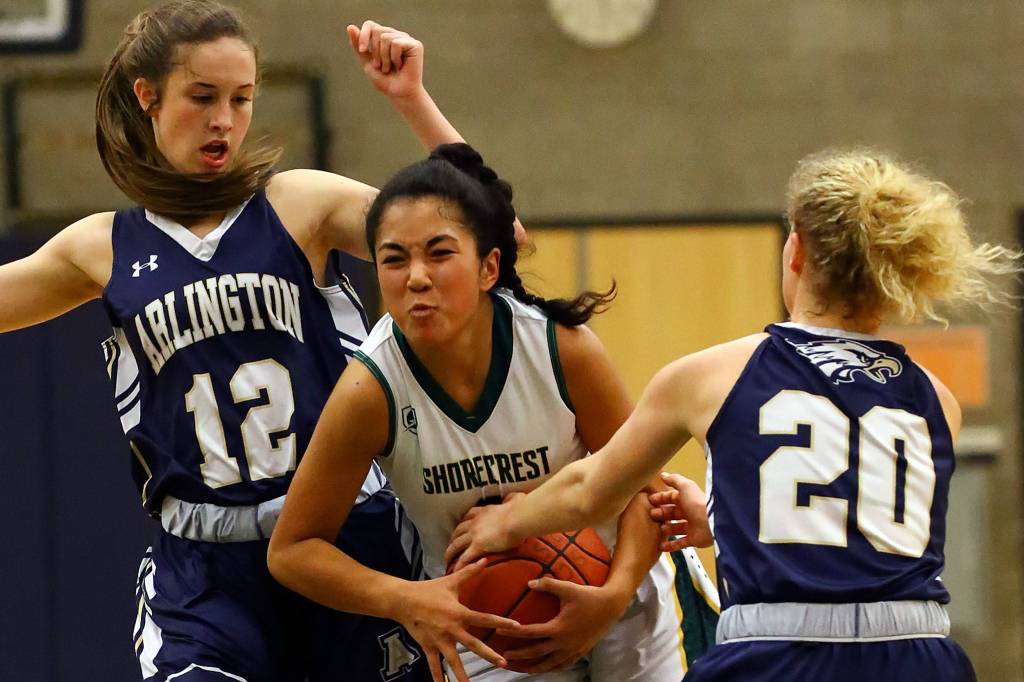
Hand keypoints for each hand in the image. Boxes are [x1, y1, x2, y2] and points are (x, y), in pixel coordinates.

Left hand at [346, 20, 424, 99]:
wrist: (398, 94)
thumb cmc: (385, 80)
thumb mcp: (367, 62)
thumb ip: (358, 46)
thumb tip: (350, 26)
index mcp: (385, 37)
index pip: (370, 25)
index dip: (363, 36)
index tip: (362, 50)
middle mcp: (397, 35)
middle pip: (377, 30)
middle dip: (375, 51)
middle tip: (380, 65)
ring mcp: (407, 39)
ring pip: (386, 37)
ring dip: (384, 57)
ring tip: (389, 67)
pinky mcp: (415, 45)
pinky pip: (396, 43)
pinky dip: (394, 57)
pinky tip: (400, 66)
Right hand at [399, 558, 519, 681]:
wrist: (403, 600)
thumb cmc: (429, 590)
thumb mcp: (450, 581)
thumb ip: (469, 571)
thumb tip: (485, 559)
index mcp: (458, 613)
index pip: (484, 618)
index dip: (501, 621)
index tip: (516, 626)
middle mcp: (451, 628)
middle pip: (473, 644)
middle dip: (489, 654)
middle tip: (503, 663)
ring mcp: (439, 639)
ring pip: (453, 660)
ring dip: (462, 674)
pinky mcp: (428, 646)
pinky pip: (434, 665)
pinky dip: (437, 677)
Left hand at [445, 493, 522, 572]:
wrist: (518, 518)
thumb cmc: (520, 510)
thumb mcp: (514, 500)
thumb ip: (511, 500)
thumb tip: (513, 498)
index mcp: (484, 511)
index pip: (469, 515)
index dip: (464, 523)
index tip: (461, 529)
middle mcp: (476, 522)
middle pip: (458, 531)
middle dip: (453, 539)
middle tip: (452, 547)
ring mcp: (475, 534)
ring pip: (456, 545)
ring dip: (451, 553)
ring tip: (448, 561)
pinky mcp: (478, 546)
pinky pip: (464, 558)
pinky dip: (459, 565)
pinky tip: (455, 571)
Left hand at [495, 577, 627, 673]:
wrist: (611, 606)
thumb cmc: (588, 595)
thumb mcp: (568, 588)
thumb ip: (548, 585)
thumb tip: (529, 583)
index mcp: (559, 628)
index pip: (531, 632)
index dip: (513, 632)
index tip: (499, 631)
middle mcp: (564, 643)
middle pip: (536, 654)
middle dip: (519, 657)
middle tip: (503, 657)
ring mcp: (572, 650)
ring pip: (549, 665)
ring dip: (533, 668)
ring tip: (519, 669)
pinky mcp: (580, 652)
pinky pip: (562, 665)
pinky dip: (550, 668)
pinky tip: (543, 668)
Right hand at [648, 472, 712, 550]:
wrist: (710, 523)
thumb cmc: (698, 503)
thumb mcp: (685, 486)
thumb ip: (674, 480)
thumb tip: (664, 475)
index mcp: (687, 499)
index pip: (671, 498)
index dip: (661, 499)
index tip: (650, 500)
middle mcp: (689, 512)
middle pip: (672, 512)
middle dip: (661, 513)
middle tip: (651, 514)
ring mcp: (691, 526)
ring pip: (675, 527)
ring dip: (665, 528)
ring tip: (657, 528)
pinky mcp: (693, 539)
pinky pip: (680, 543)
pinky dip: (671, 546)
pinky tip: (661, 546)